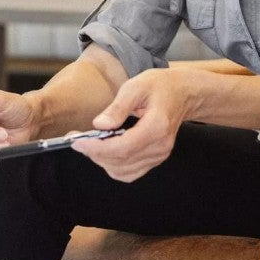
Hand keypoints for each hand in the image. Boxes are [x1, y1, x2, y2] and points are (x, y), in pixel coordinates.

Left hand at [71, 69, 193, 181]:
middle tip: (77, 139)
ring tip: (90, 143)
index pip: (122, 147)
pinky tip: (105, 150)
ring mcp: (159, 156)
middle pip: (120, 162)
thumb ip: (118, 107)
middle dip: (94, 153)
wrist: (183, 94)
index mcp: (156, 127)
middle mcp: (160, 146)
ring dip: (102, 160)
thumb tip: (99, 125)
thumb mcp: (136, 86)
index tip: (77, 141)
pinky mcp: (155, 159)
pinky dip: (113, 165)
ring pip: (123, 171)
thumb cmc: (159, 86)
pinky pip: (130, 173)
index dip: (96, 148)